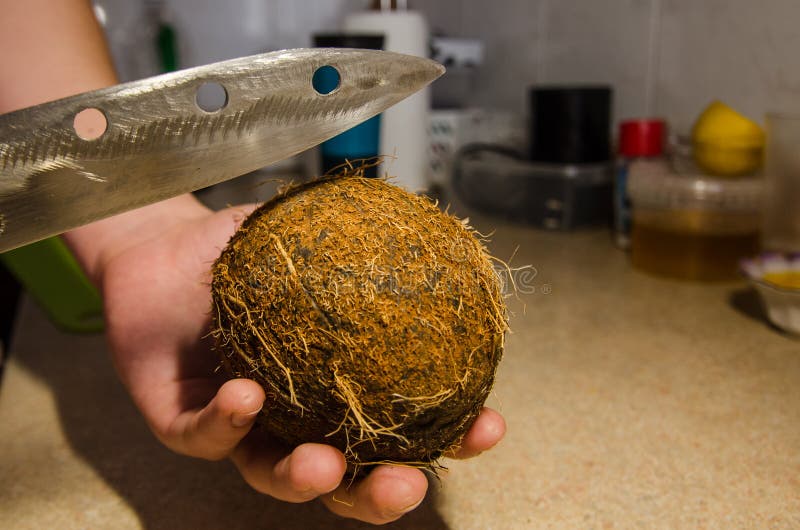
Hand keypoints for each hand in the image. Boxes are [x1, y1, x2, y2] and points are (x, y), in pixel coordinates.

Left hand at [87, 196, 505, 524]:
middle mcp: (292, 417)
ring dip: (304, 478)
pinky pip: (203, 435)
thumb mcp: (314, 237)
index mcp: (333, 388)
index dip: (445, 436)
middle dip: (378, 492)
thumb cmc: (243, 248)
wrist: (164, 242)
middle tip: (408, 483)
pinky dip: (227, 423)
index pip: (397, 425)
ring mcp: (238, 425)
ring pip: (272, 473)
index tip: (486, 425)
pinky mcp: (181, 420)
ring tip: (325, 464)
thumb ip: (369, 243)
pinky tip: (248, 397)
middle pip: (343, 475)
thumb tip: (440, 237)